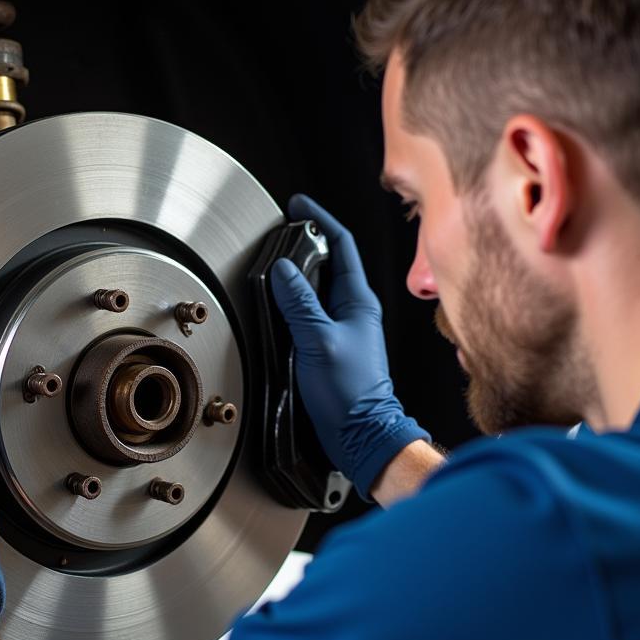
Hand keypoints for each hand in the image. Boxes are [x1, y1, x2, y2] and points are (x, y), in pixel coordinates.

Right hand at [270, 194, 429, 500]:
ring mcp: (344, 328)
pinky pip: (312, 312)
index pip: (341, 246)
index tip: (298, 206)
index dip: (320, 220)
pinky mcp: (331, 346)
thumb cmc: (351, 393)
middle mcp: (354, 311)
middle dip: (307, 241)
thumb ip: (300, 303)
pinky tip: (280, 303)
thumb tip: (284, 271)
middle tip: (283, 230)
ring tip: (278, 260)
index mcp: (359, 302)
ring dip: (300, 271)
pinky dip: (296, 299)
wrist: (361, 433)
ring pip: (320, 287)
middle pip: (330, 263)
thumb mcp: (318, 340)